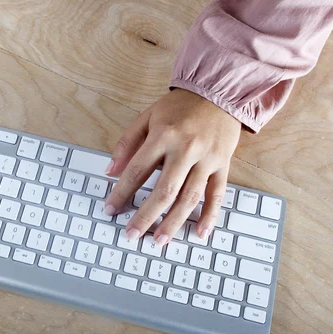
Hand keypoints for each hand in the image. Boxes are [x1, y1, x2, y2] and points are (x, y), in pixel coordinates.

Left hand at [104, 88, 240, 244]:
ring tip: (159, 240)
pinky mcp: (223, 165)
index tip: (110, 209)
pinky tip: (200, 232)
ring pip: (190, 197)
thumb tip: (109, 171)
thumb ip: (127, 143)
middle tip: (132, 234)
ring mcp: (207, 159)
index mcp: (163, 135)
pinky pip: (217, 194)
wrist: (218, 93)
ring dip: (174, 222)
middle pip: (164, 190)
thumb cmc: (179, 107)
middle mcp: (186, 149)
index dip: (121, 192)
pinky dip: (210, 215)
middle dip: (146, 216)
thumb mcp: (147, 117)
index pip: (137, 170)